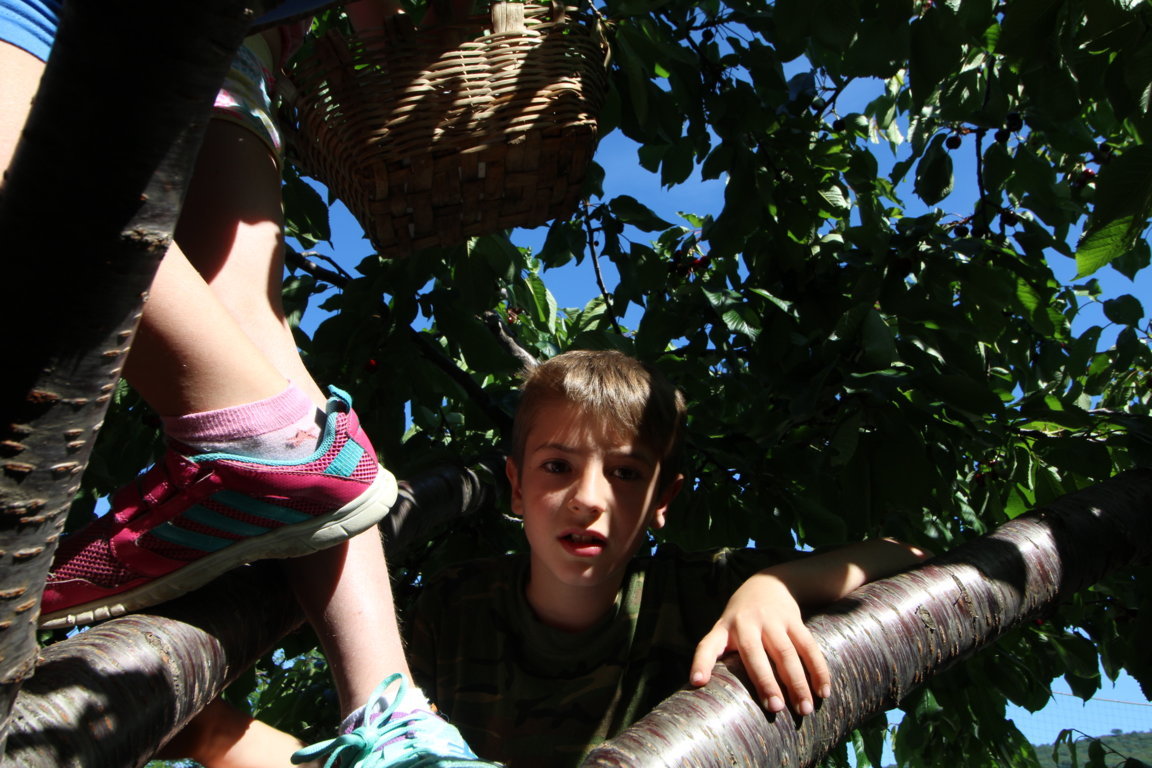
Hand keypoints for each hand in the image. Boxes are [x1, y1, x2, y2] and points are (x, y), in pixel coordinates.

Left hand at [689, 572, 830, 715]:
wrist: (768, 582)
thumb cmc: (741, 619)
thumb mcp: (725, 628)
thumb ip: (722, 654)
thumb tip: (712, 692)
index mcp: (724, 628)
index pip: (707, 646)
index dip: (701, 663)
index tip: (697, 682)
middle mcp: (746, 623)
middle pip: (755, 654)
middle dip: (766, 682)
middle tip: (775, 708)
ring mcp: (772, 620)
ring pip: (786, 653)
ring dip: (797, 683)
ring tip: (803, 709)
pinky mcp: (794, 620)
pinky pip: (808, 647)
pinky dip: (818, 670)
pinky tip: (823, 691)